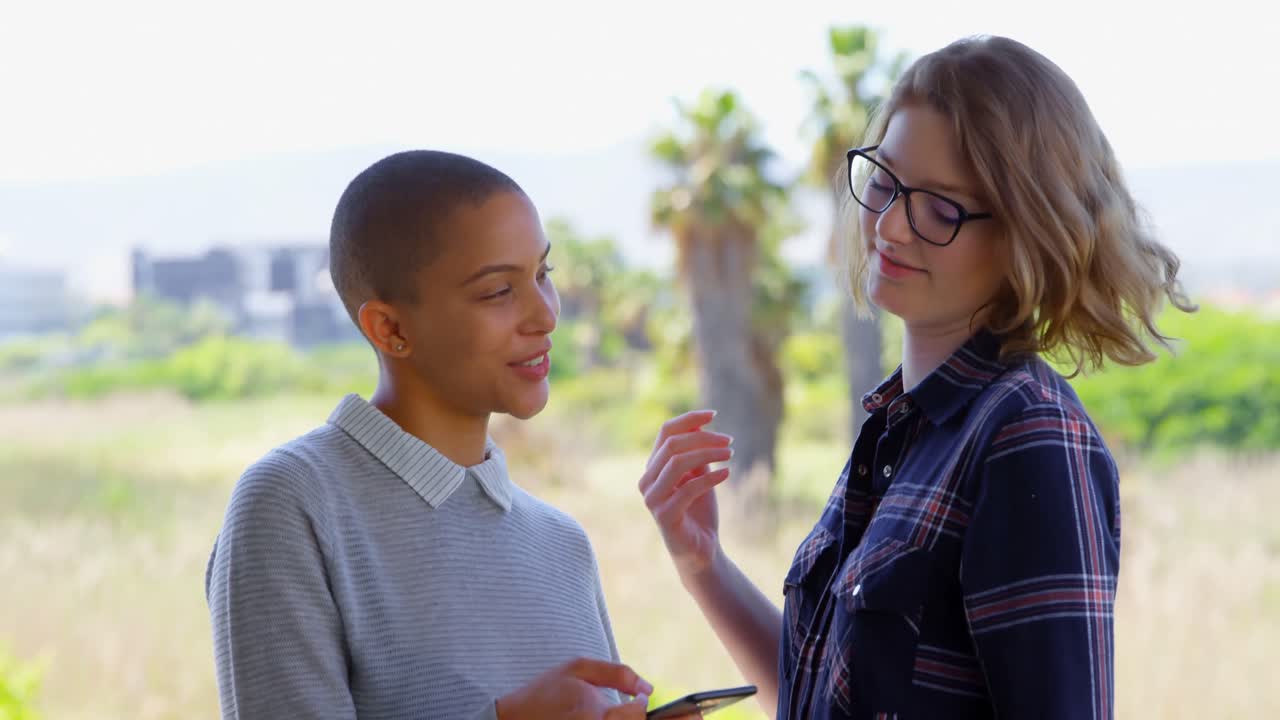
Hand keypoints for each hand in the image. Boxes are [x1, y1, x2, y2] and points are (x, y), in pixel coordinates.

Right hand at [494, 658, 651, 718]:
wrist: (512, 719)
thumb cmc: (545, 692)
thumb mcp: (578, 669)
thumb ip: (617, 674)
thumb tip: (648, 689)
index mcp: (594, 713)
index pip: (637, 715)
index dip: (640, 706)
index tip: (635, 699)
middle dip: (631, 717)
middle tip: (623, 709)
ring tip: (606, 714)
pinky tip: (600, 718)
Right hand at [638, 410, 733, 583]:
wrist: (701, 550)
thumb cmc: (699, 510)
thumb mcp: (699, 474)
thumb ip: (696, 451)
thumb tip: (701, 420)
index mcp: (653, 467)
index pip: (665, 432)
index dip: (688, 419)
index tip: (714, 414)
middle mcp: (647, 481)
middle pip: (672, 445)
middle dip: (703, 438)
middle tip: (729, 441)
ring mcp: (652, 499)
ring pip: (677, 463)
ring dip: (707, 454)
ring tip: (730, 454)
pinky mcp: (664, 516)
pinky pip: (688, 489)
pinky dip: (710, 478)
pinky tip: (728, 473)